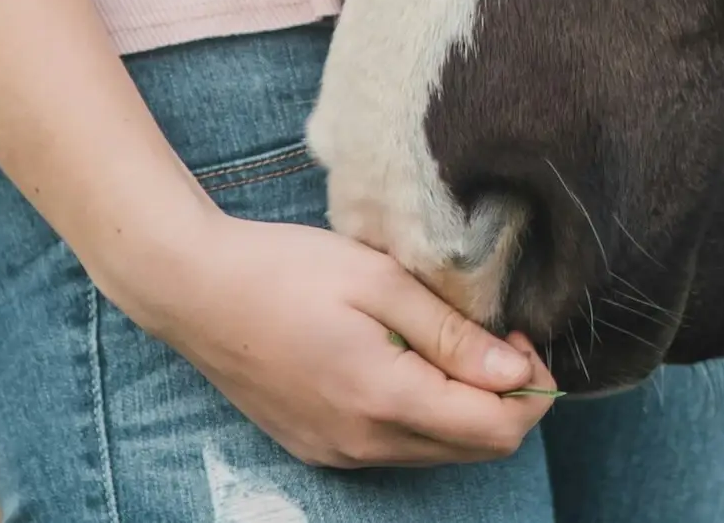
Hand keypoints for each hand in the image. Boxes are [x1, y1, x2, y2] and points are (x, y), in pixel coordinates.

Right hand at [123, 209, 558, 468]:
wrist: (192, 289)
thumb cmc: (283, 270)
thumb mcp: (378, 281)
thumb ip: (452, 333)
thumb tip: (517, 372)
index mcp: (384, 399)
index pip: (497, 429)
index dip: (531, 388)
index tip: (519, 335)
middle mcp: (364, 444)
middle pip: (475, 449)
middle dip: (504, 399)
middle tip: (493, 335)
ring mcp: (337, 453)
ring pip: (437, 452)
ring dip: (463, 408)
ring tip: (445, 342)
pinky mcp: (317, 449)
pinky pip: (395, 448)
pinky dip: (420, 415)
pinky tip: (402, 362)